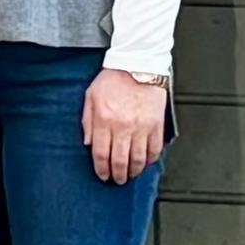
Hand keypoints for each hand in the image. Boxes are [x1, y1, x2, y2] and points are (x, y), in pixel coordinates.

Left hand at [83, 68, 169, 182]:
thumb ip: (87, 121)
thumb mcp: (91, 96)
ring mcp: (142, 127)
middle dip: (118, 175)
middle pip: (120, 161)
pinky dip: (150, 159)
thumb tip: (88, 143)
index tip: (103, 175)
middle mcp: (123, 127)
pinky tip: (145, 162)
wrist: (137, 64)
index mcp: (104, 120)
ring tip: (131, 175)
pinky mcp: (157, 125)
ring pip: (138, 159)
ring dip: (134, 171)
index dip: (101, 169)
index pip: (101, 154)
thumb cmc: (113, 79)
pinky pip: (154, 149)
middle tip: (117, 180)